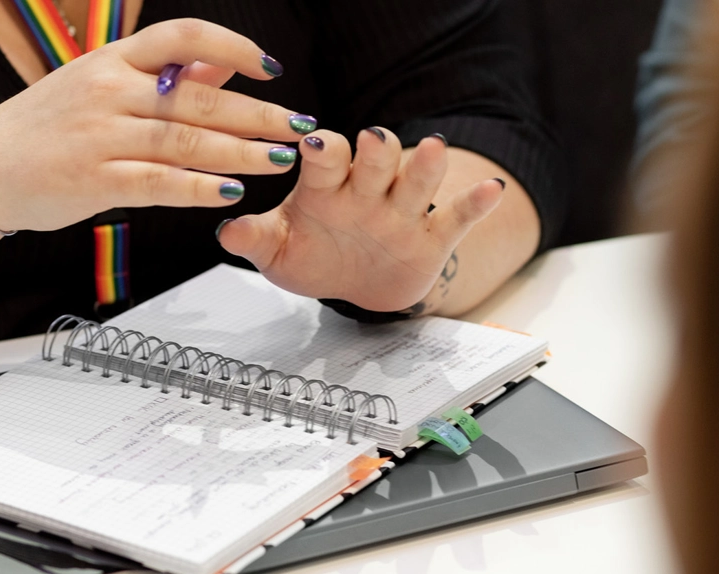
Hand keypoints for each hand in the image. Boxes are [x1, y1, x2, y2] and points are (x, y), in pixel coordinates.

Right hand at [0, 19, 315, 232]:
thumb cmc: (46, 128)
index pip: (182, 37)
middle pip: (197, 95)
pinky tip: (231, 192)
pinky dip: (198, 188)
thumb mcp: (101, 85)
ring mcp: (100, 136)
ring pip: (184, 139)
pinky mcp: (92, 181)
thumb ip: (164, 76)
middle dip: (257, 112)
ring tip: (282, 161)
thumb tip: (225, 64)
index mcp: (113, 60)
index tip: (270, 68)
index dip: (232, 47)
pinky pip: (157, 183)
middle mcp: (109, 90)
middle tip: (299, 126)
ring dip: (241, 151)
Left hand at [216, 127, 505, 311]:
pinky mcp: (432, 238)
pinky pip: (456, 217)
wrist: (351, 287)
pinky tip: (491, 190)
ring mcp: (401, 211)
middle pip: (376, 160)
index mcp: (326, 186)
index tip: (313, 143)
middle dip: (375, 150)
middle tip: (372, 141)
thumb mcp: (277, 252)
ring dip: (424, 166)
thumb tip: (227, 231)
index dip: (323, 149)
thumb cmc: (313, 255)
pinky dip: (475, 204)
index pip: (327, 157)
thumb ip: (256, 239)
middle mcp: (367, 190)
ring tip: (433, 150)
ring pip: (416, 181)